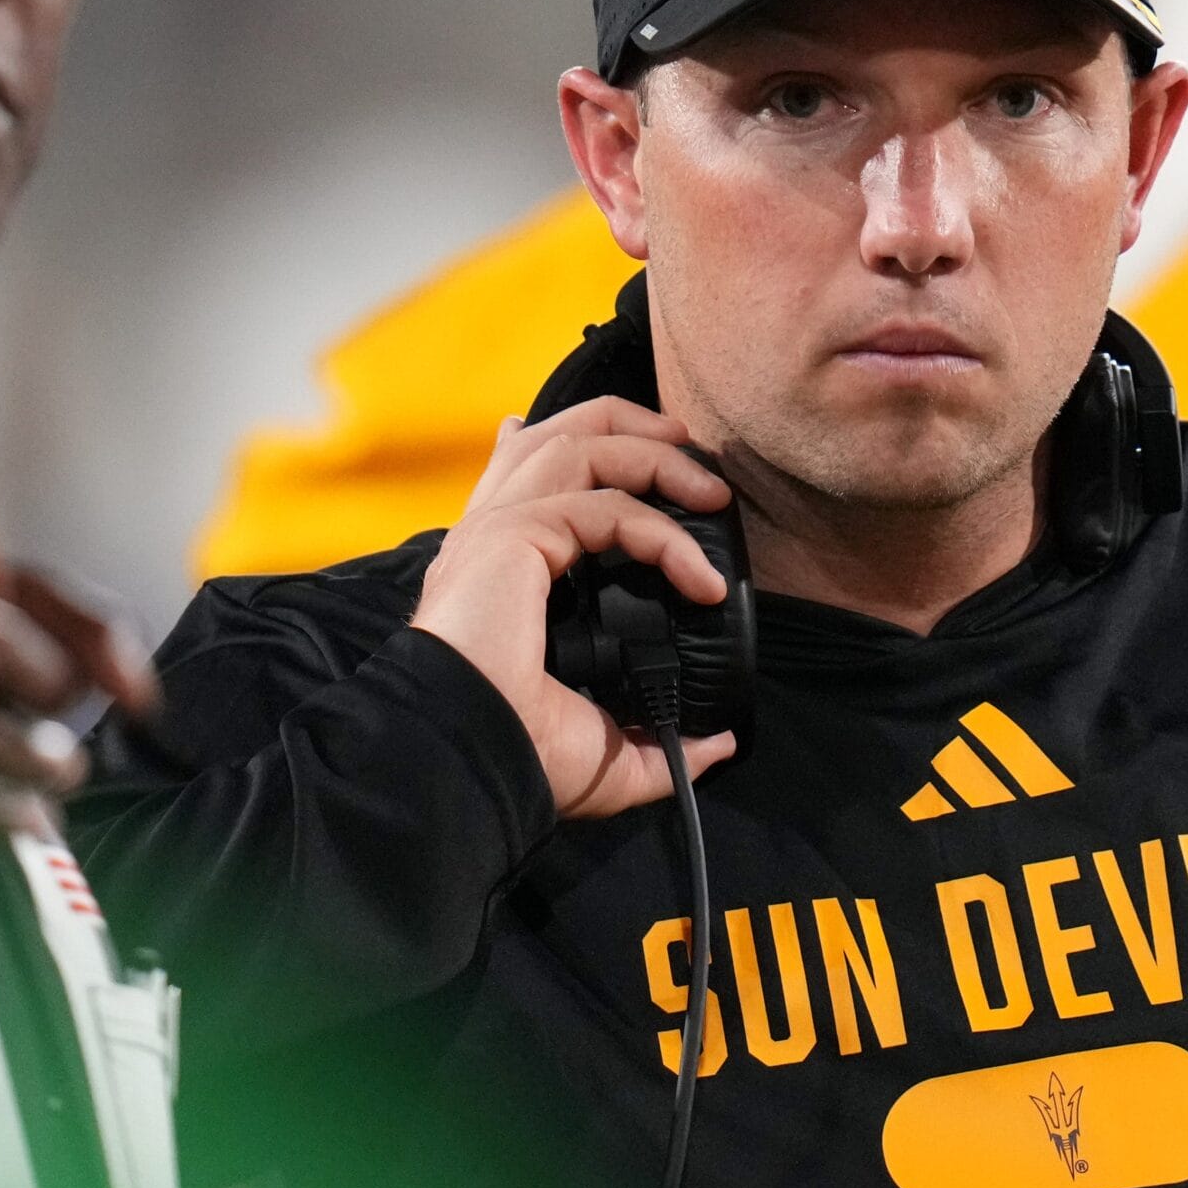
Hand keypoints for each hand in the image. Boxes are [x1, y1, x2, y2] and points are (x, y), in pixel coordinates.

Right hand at [411, 398, 737, 818]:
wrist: (471, 761)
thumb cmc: (518, 756)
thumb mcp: (607, 751)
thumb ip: (662, 741)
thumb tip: (716, 744)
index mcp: (496, 569)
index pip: (518, 477)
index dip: (555, 445)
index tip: (612, 444)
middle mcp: (489, 537)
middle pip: (554, 434)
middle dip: (628, 425)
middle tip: (688, 448)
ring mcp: (496, 530)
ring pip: (579, 445)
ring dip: (655, 459)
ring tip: (712, 494)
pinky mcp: (513, 536)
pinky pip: (607, 508)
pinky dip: (665, 536)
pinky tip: (702, 581)